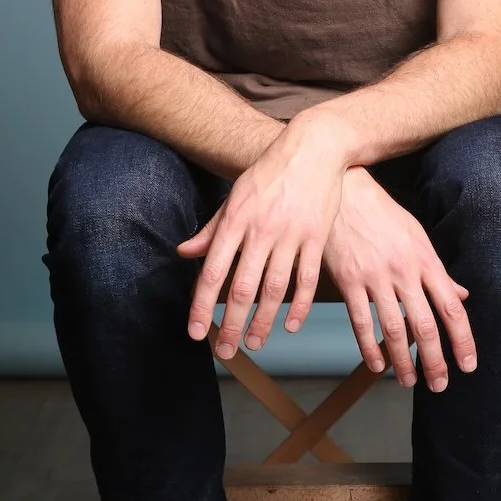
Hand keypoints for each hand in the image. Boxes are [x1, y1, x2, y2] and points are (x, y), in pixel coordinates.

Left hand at [176, 121, 346, 356]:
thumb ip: (211, 229)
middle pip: (242, 288)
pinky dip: (299, 306)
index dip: (202, 306)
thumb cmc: (269, 174)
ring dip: (263, 321)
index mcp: (235, 221)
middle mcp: (260, 231)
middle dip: (231, 325)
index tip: (196, 332)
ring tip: (254, 343)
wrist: (313, 149)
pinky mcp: (316, 238)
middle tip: (224, 351)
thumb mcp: (235, 197)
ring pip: (274, 289)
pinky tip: (290, 326)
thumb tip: (184, 253)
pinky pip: (307, 280)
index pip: (213, 272)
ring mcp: (291, 235)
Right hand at [320, 166, 476, 393]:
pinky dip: (369, 346)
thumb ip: (438, 271)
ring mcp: (375, 276)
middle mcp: (404, 272)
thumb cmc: (383, 214)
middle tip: (440, 385)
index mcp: (425, 261)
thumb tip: (462, 296)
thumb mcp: (417, 236)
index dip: (462, 340)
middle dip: (436, 360)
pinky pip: (361, 321)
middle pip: (426, 325)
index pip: (451, 308)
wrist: (344, 191)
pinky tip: (377, 365)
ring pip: (394, 328)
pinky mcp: (349, 280)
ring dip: (404, 361)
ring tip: (410, 381)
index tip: (468, 364)